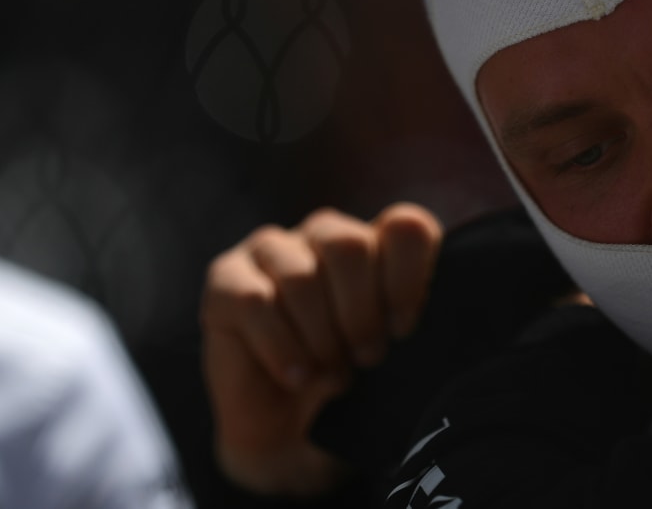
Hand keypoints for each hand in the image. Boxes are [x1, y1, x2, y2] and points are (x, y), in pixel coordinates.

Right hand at [201, 202, 442, 495]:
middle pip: (350, 246)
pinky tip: (297, 376)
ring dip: (321, 337)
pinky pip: (255, 301)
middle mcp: (325, 233)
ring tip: (332, 373)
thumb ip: (411, 319)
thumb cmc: (351, 378)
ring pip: (301, 276)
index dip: (409, 278)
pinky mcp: (226, 278)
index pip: (406, 226)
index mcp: (376, 240)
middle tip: (368, 357)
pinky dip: (281, 347)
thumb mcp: (393, 347)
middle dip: (361, 313)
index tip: (405, 328)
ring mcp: (272, 250)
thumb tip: (425, 321)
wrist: (290, 426)